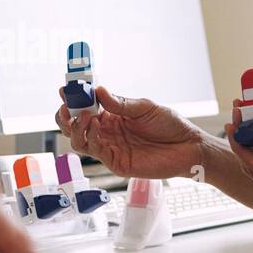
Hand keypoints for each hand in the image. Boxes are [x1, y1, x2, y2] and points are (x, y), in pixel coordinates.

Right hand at [55, 85, 205, 179]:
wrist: (187, 147)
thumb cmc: (169, 125)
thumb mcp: (144, 107)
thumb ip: (120, 103)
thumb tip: (98, 91)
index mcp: (112, 115)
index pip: (85, 107)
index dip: (73, 100)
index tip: (65, 90)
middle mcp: (107, 131)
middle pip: (75, 126)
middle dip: (66, 116)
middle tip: (67, 106)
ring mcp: (109, 147)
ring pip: (79, 140)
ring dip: (76, 127)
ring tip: (85, 116)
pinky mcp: (115, 162)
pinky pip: (95, 151)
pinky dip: (91, 137)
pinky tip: (97, 126)